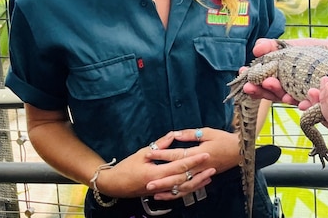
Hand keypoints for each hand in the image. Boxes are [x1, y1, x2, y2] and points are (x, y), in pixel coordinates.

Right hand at [96, 131, 212, 199]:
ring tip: (209, 176)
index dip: (193, 160)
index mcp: (155, 173)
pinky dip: (188, 188)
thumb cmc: (126, 167)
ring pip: (182, 188)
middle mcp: (159, 184)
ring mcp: (160, 191)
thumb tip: (173, 134)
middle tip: (213, 164)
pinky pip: (176, 193)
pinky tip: (197, 184)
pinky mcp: (159, 194)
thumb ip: (160, 145)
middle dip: (198, 171)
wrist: (114, 185)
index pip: (178, 166)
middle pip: (183, 178)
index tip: (205, 153)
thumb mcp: (142, 153)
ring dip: (196, 182)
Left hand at [144, 127, 238, 199]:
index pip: (178, 155)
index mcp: (200, 153)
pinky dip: (179, 193)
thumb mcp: (209, 132)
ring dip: (168, 190)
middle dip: (162, 179)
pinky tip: (168, 194)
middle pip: (178, 175)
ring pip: (183, 185)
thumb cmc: (225, 139)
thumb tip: (176, 134)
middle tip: (147, 183)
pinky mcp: (204, 178)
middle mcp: (200, 167)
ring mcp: (202, 175)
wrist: (241, 151)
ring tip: (154, 192)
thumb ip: (191, 134)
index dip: (163, 154)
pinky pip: (190, 189)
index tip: (149, 154)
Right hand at [242, 38, 327, 103]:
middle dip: (261, 89)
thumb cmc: (313, 51)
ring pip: (288, 99)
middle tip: (251, 84)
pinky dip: (305, 103)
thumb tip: (256, 48)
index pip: (263, 84)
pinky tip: (297, 99)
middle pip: (272, 94)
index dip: (252, 80)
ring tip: (270, 84)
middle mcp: (290, 91)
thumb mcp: (291, 46)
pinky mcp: (320, 100)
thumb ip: (272, 46)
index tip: (243, 72)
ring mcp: (304, 96)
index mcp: (281, 81)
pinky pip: (311, 105)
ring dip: (278, 94)